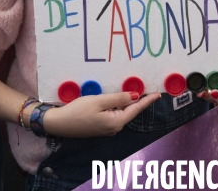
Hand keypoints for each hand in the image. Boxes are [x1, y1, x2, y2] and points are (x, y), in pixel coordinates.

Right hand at [39, 92, 160, 137]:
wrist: (60, 124)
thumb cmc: (78, 111)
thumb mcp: (99, 101)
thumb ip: (119, 98)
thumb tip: (135, 96)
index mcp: (116, 122)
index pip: (136, 109)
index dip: (147, 100)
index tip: (158, 94)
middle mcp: (114, 128)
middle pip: (130, 111)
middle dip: (137, 100)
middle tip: (147, 89)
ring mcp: (107, 129)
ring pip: (121, 113)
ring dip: (127, 103)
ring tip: (133, 91)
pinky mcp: (100, 127)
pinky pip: (114, 115)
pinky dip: (117, 106)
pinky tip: (117, 99)